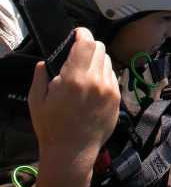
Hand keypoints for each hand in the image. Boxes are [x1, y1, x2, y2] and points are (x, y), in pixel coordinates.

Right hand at [28, 27, 119, 165]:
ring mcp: (109, 89)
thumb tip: (45, 61)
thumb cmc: (52, 127)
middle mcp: (96, 80)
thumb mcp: (37, 101)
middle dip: (89, 46)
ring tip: (85, 72)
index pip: (86, 43)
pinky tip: (93, 85)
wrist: (73, 152)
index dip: (82, 34)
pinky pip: (113, 76)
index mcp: (74, 78)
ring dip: (97, 60)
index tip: (77, 34)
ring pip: (108, 61)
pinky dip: (104, 74)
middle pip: (100, 48)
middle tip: (79, 53)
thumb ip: (41, 76)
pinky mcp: (117, 98)